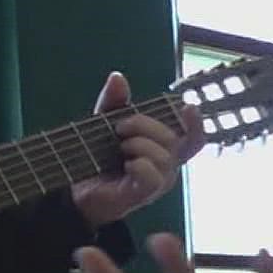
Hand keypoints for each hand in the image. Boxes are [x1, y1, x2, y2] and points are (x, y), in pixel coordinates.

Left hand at [71, 72, 206, 229]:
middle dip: (144, 125)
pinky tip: (126, 164)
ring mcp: (158, 182)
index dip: (196, 123)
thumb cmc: (97, 157)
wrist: (77, 190)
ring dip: (138, 145)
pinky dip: (139, 165)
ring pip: (164, 157)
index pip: (194, 138)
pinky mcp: (143, 194)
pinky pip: (152, 177)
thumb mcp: (104, 123)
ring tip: (119, 148)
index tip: (188, 107)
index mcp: (165, 149)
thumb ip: (113, 101)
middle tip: (120, 128)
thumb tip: (118, 77)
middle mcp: (167, 166)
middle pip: (173, 139)